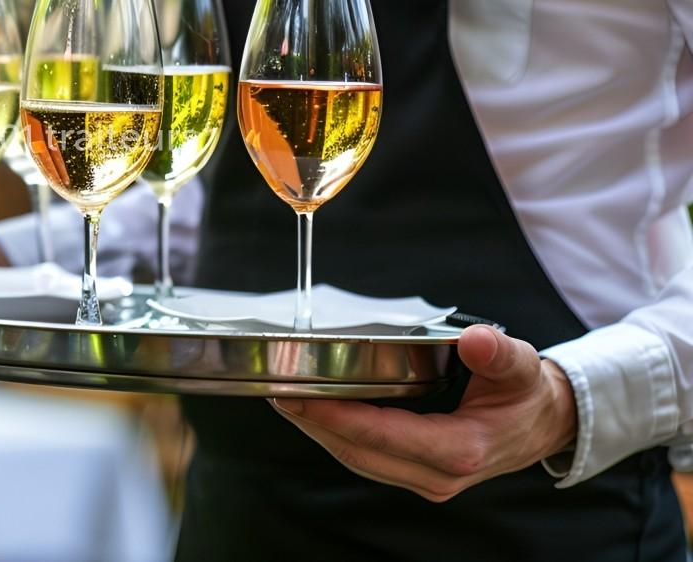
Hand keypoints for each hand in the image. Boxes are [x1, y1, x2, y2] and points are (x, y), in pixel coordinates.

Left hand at [269, 324, 576, 501]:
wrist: (542, 425)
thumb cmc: (526, 394)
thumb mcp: (522, 367)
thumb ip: (498, 354)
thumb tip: (476, 340)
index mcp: (460, 450)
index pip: (384, 435)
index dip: (337, 416)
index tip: (300, 395)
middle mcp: (437, 474)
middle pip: (359, 450)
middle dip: (314, 422)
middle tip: (278, 390)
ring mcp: (424, 478)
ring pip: (357, 457)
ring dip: (319, 429)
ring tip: (286, 397)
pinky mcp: (415, 473)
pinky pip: (366, 456)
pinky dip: (337, 433)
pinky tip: (315, 410)